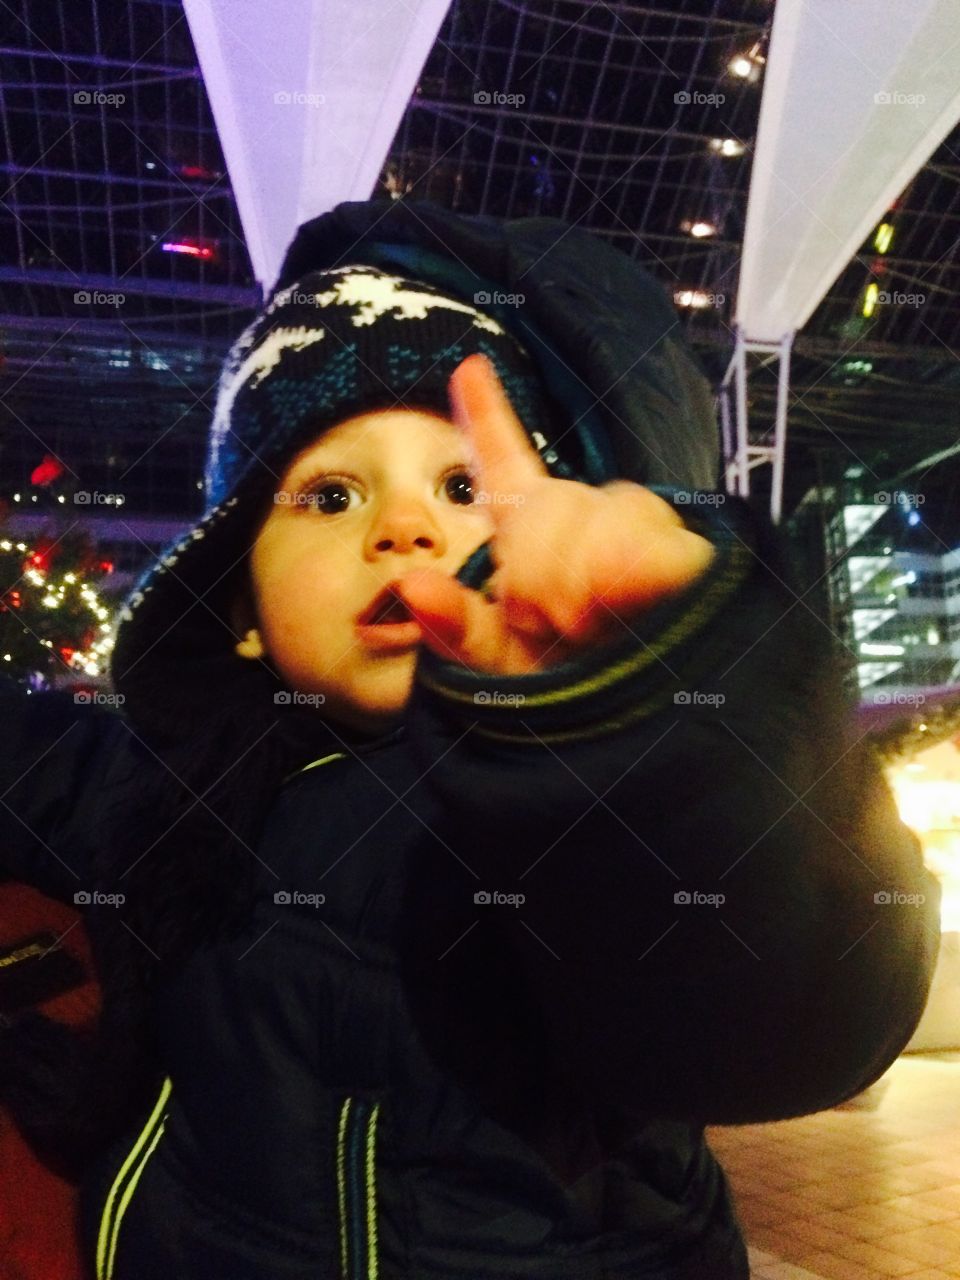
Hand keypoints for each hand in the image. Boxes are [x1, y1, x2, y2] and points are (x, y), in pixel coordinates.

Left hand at [393, 354, 715, 675]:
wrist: (634, 737)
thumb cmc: (561, 699)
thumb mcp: (499, 670)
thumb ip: (455, 630)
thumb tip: (411, 585)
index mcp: (537, 538)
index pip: (509, 469)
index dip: (488, 417)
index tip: (468, 369)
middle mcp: (591, 525)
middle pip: (555, 501)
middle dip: (536, 562)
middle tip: (542, 619)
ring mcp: (644, 540)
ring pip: (611, 511)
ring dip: (581, 570)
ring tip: (578, 624)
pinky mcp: (690, 563)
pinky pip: (665, 545)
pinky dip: (635, 571)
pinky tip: (620, 597)